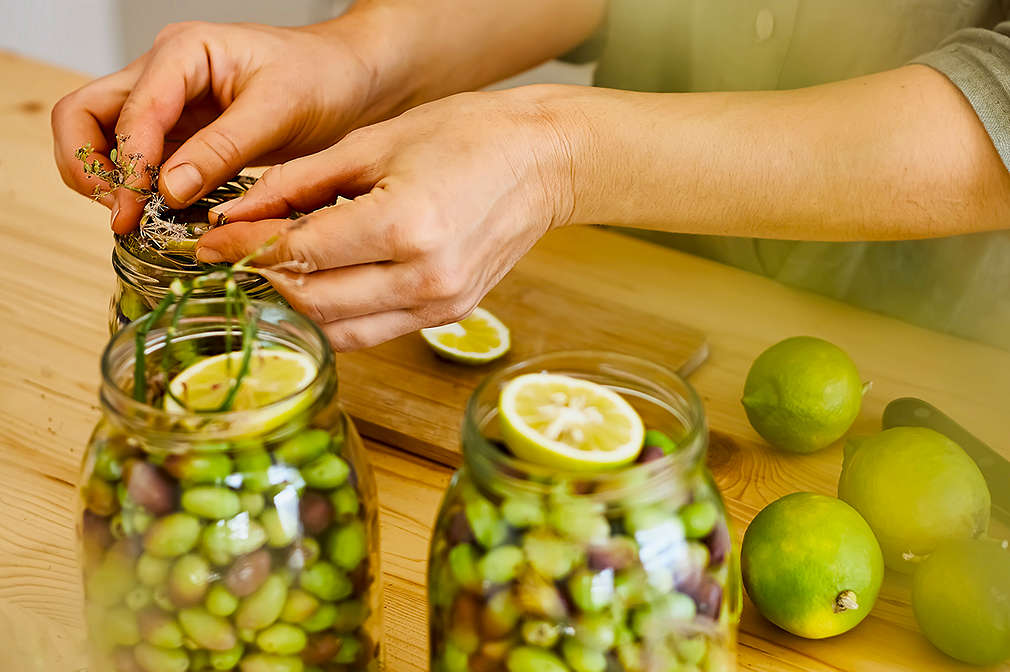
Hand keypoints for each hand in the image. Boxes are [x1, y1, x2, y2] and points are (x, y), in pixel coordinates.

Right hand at [52, 19, 389, 232]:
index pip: (130, 111)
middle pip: (84, 115)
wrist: (349, 79)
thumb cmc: (321, 78)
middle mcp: (163, 73)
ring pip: (102, 138)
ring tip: (138, 220)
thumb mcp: (278, 112)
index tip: (136, 211)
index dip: (126, 166)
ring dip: (108, 180)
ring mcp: (168, 103)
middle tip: (120, 215)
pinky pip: (141, 161)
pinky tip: (161, 216)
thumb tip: (168, 191)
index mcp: (183, 53)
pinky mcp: (182, 133)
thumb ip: (220, 150)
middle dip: (89, 167)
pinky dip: (139, 188)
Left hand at [195, 87, 576, 349]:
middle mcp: (424, 279)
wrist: (543, 162)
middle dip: (261, 279)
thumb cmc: (469, 137)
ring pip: (339, 329)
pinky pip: (372, 331)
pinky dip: (335, 315)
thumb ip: (299, 183)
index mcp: (405, 226)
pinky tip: (317, 286)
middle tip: (231, 255)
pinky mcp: (448, 316)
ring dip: (295, 304)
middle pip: (313, 301)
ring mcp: (440, 306)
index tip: (208, 240)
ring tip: (269, 272)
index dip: (244, 249)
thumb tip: (238, 213)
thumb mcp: (374, 143)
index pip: (300, 252)